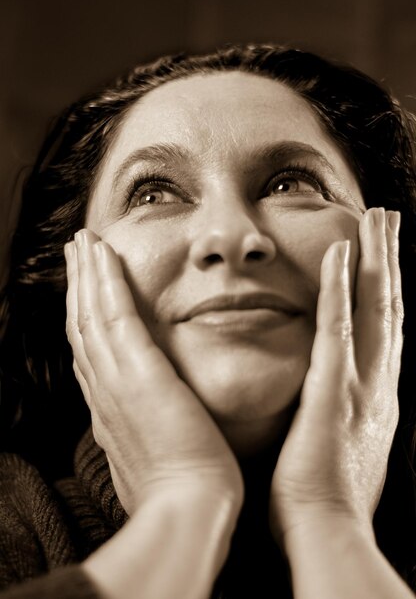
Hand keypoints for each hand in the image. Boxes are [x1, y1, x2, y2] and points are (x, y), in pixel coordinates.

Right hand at [65, 229, 242, 515]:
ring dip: (86, 273)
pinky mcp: (138, 370)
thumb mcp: (154, 456)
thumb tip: (153, 423)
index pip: (90, 352)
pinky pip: (114, 313)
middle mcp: (103, 389)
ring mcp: (115, 378)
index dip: (84, 316)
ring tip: (83, 242)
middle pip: (82, 325)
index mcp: (109, 409)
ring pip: (91, 313)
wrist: (189, 509)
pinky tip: (103, 253)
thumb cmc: (183, 488)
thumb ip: (149, 431)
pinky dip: (105, 280)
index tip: (86, 291)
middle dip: (78, 286)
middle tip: (76, 253)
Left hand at [269, 208, 402, 546]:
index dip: (386, 294)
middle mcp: (378, 385)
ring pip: (374, 308)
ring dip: (376, 261)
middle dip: (390, 263)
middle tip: (389, 222)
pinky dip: (341, 288)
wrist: (325, 537)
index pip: (383, 335)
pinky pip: (338, 328)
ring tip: (377, 220)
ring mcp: (361, 385)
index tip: (383, 262)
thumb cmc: (322, 504)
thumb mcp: (342, 454)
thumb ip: (340, 423)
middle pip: (388, 311)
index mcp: (374, 401)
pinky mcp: (335, 391)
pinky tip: (340, 252)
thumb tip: (332, 415)